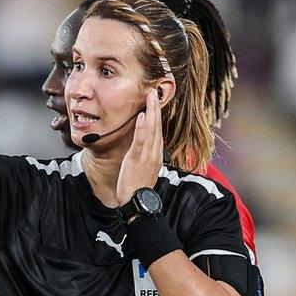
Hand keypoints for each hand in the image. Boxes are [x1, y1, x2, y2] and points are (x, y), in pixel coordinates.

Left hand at [116, 89, 162, 204]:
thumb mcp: (144, 170)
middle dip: (155, 108)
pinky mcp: (137, 159)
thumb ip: (145, 158)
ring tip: (149, 97)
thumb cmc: (138, 189)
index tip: (154, 103)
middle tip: (154, 92)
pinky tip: (141, 116)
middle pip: (157, 126)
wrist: (138, 203)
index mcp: (156, 154)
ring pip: (151, 130)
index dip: (157, 116)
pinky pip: (140, 141)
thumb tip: (142, 150)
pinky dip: (142, 128)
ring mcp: (147, 155)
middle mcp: (154, 152)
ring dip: (150, 112)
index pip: (157, 131)